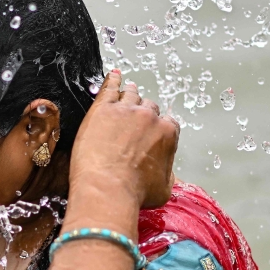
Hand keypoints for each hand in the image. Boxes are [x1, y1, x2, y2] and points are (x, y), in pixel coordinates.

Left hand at [69, 70, 178, 209]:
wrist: (107, 189)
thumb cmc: (134, 194)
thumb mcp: (163, 189)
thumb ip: (168, 173)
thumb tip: (166, 170)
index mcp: (167, 133)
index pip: (166, 123)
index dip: (157, 128)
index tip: (150, 133)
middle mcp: (149, 117)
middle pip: (148, 107)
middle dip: (143, 113)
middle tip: (135, 119)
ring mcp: (125, 110)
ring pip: (131, 95)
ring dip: (130, 93)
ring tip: (127, 89)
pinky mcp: (102, 109)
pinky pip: (109, 87)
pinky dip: (112, 80)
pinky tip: (113, 76)